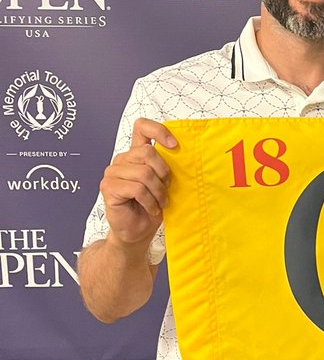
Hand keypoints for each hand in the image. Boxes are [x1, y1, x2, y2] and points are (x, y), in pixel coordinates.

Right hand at [99, 118, 176, 246]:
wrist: (138, 231)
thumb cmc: (152, 207)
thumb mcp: (164, 183)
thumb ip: (165, 167)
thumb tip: (180, 152)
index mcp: (136, 154)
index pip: (142, 127)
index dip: (159, 131)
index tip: (174, 145)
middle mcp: (122, 160)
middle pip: (147, 153)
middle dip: (163, 174)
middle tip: (165, 191)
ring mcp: (113, 172)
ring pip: (144, 173)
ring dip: (158, 192)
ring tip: (159, 203)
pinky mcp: (108, 187)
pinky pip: (137, 188)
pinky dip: (149, 201)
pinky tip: (150, 208)